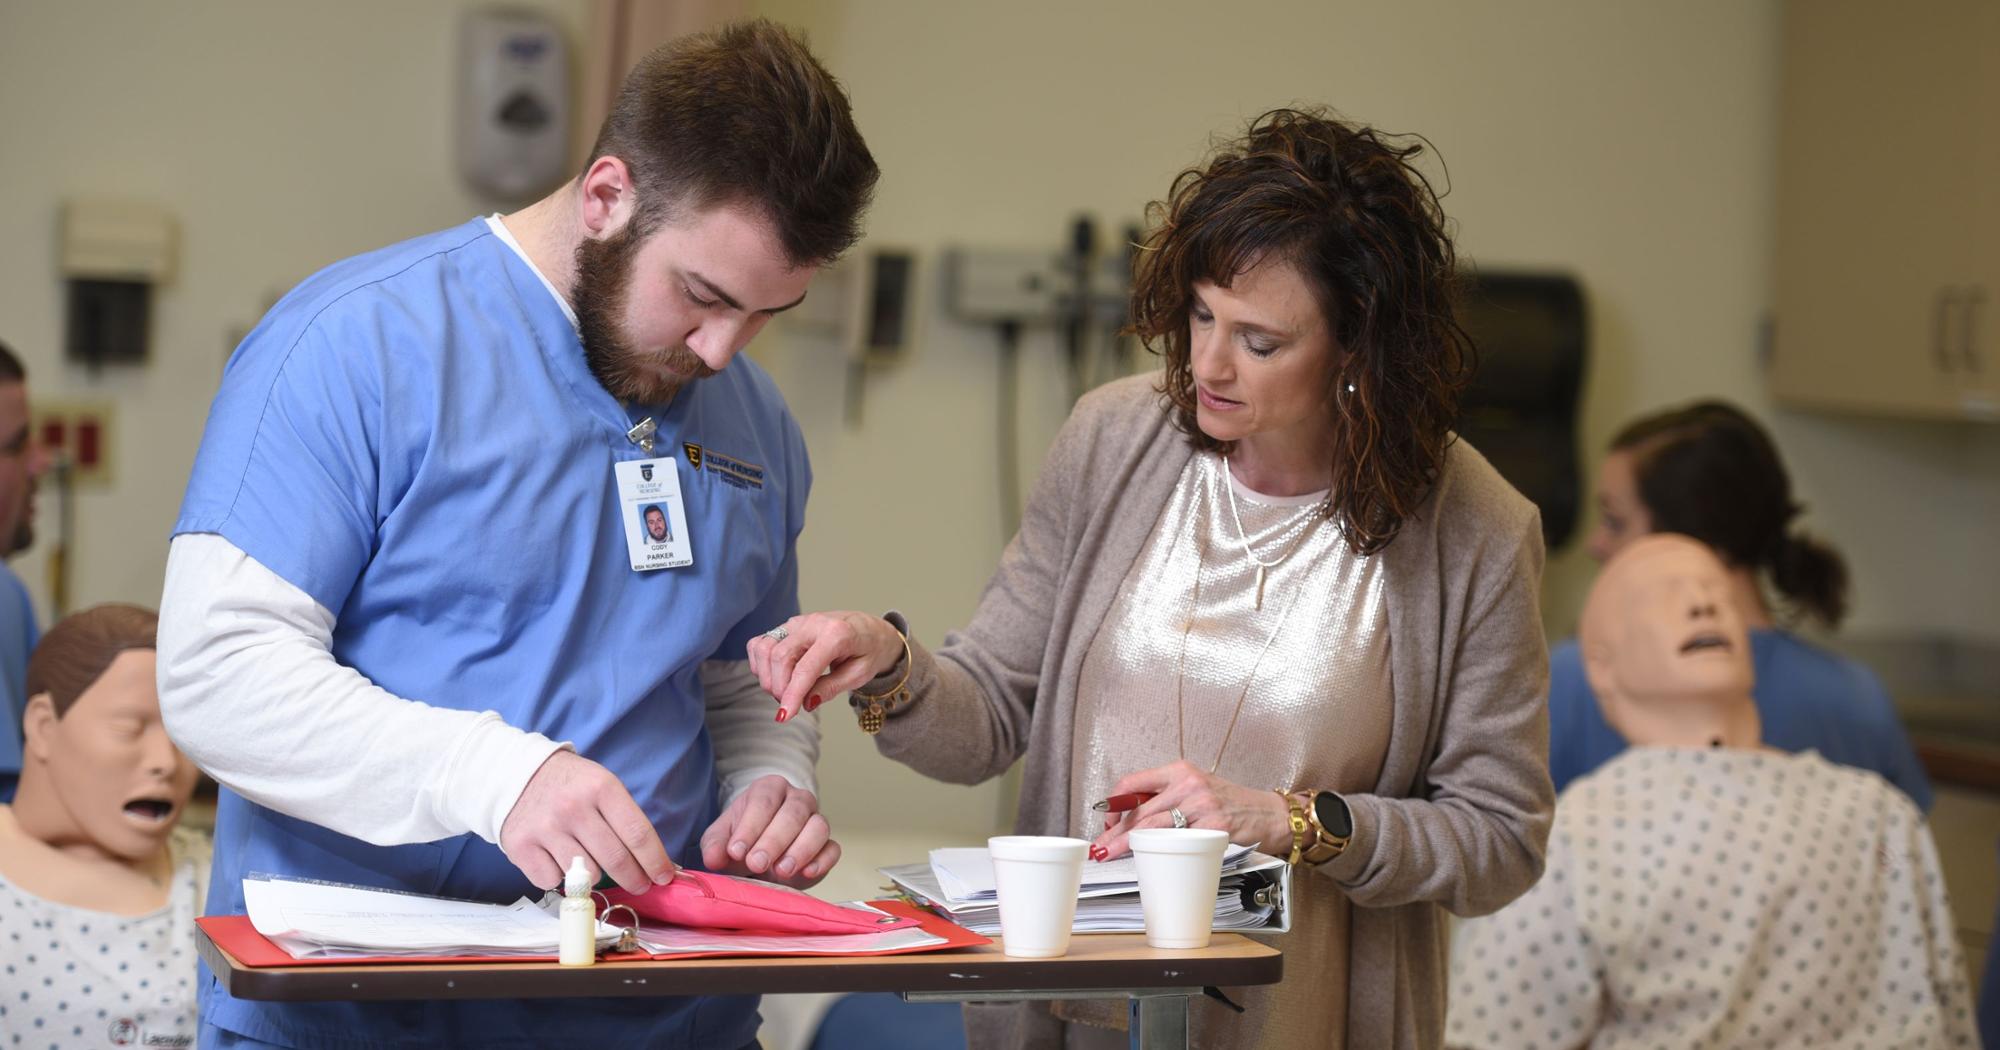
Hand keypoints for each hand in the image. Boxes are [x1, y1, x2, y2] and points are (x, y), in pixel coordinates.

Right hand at [500, 750, 675, 894]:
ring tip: (591, 861)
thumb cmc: (570, 785)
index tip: (664, 877)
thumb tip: (652, 862)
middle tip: (640, 885)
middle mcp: (573, 808)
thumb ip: (625, 819)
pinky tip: (558, 859)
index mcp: (601, 788)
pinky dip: (560, 877)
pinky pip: (553, 881)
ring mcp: (545, 828)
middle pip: (616, 860)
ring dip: (594, 875)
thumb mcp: (602, 784)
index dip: (655, 861)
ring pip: (586, 875)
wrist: (516, 774)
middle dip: (635, 879)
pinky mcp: (521, 847)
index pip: (637, 834)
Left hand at [698, 774, 840, 887]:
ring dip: (801, 850)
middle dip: (774, 840)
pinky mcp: (828, 846)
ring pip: (818, 827)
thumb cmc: (742, 840)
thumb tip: (714, 858)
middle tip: (756, 864)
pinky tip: (806, 873)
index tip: (736, 851)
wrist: (760, 854)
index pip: (764, 800)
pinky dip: (823, 861)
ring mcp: (816, 820)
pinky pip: (833, 849)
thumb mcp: (721, 839)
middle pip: (793, 812)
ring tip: (781, 871)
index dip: (750, 826)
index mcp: (769, 789)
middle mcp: (797, 799)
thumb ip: (715, 846)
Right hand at [746, 612, 905, 722]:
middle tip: (792, 705)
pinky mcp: (788, 625)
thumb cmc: (867, 652)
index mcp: (837, 634)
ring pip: (765, 648)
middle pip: (780, 657)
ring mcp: (798, 621)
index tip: (784, 716)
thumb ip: (832, 688)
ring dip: (768, 676)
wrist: (870, 630)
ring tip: (786, 691)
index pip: (806, 668)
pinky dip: (761, 663)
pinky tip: (777, 676)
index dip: (792, 694)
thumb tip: (806, 703)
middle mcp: (814, 623)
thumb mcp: (860, 675)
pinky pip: (761, 643)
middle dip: (779, 688)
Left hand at [1090, 760, 1292, 861]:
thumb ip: (1166, 797)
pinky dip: (1157, 852)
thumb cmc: (1230, 804)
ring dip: (1126, 844)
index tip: (1106, 822)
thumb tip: (1128, 816)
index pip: (1133, 783)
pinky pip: (1176, 842)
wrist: (1269, 814)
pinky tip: (1146, 859)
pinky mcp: (1213, 827)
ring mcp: (1201, 805)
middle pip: (1139, 810)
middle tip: (1100, 847)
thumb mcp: (1195, 789)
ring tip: (1110, 854)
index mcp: (1179, 771)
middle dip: (1114, 832)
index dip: (1113, 804)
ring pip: (1152, 827)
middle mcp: (1188, 784)